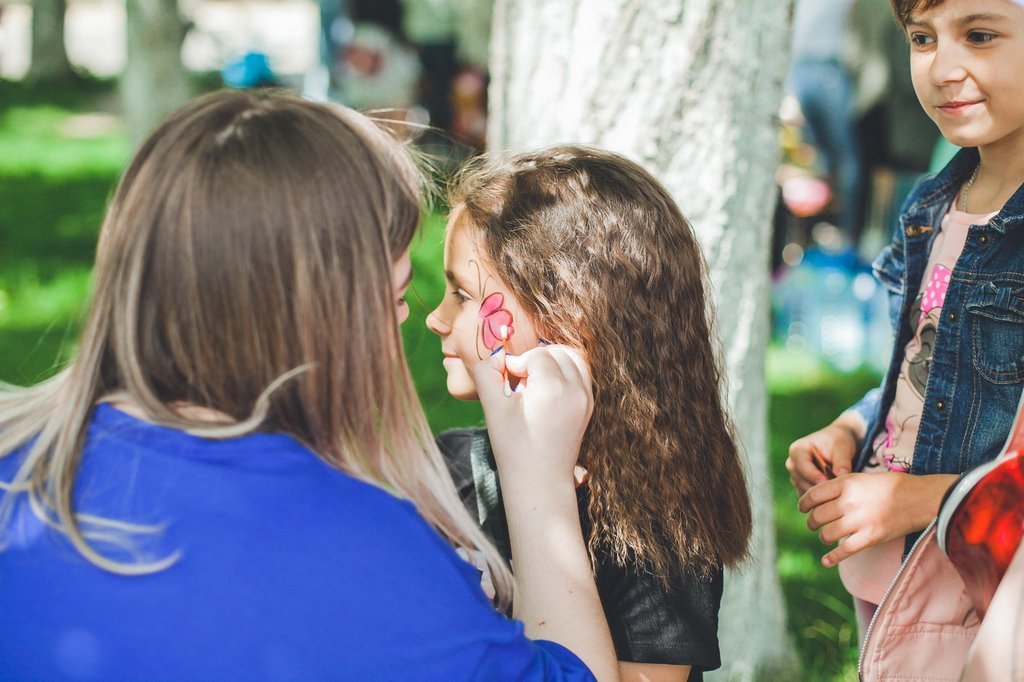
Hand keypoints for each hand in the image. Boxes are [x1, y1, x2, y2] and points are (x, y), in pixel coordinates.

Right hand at [472, 344, 592, 484]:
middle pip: (558, 351)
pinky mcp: (589, 406)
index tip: (509, 381)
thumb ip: (485, 374)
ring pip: (574, 358)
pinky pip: (581, 374)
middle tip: (522, 380)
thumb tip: (495, 356)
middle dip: (537, 358)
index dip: (518, 362)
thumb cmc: (513, 447)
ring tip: (536, 382)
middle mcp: (575, 390)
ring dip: (554, 361)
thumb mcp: (493, 409)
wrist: (540, 481)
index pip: (537, 354)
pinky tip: (547, 391)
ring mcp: (586, 399)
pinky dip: (565, 372)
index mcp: (552, 389)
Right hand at [786, 416, 862, 494]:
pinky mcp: (801, 486)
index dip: (815, 476)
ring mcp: (795, 477)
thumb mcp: (842, 448)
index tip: (830, 483)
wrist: (838, 446)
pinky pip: (808, 498)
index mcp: (797, 450)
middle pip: (802, 482)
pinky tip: (834, 495)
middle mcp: (792, 464)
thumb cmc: (838, 442)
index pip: (802, 466)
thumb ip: (842, 463)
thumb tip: (840, 477)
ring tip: (838, 493)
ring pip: (805, 492)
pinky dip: (820, 499)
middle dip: (820, 488)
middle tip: (838, 492)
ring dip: (820, 495)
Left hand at [798, 472, 958, 566]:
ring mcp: (859, 521)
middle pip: (817, 516)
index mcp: (846, 484)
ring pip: (827, 534)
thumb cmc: (892, 485)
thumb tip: (820, 498)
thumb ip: (841, 486)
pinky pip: (844, 551)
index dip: (803, 503)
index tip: (802, 508)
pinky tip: (825, 561)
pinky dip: (832, 558)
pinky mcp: (870, 538)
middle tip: (813, 524)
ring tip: (824, 536)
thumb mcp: (862, 477)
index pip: (813, 495)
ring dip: (822, 537)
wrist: (920, 498)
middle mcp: (849, 502)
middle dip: (811, 522)